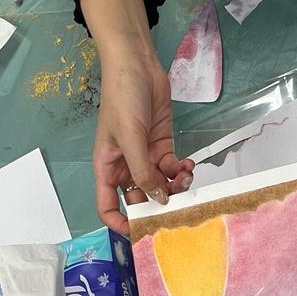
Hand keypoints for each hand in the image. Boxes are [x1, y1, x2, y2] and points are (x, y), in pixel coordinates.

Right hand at [81, 0, 193, 235]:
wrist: (137, 64)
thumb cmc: (123, 98)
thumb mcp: (130, 138)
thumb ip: (143, 172)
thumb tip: (157, 201)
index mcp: (108, 168)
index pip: (108, 206)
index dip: (121, 223)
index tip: (141, 231)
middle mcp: (126, 167)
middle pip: (140, 199)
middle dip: (158, 204)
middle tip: (177, 204)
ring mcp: (145, 157)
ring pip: (160, 185)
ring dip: (174, 186)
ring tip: (186, 176)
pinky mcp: (162, 146)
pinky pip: (172, 169)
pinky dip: (181, 170)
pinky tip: (189, 164)